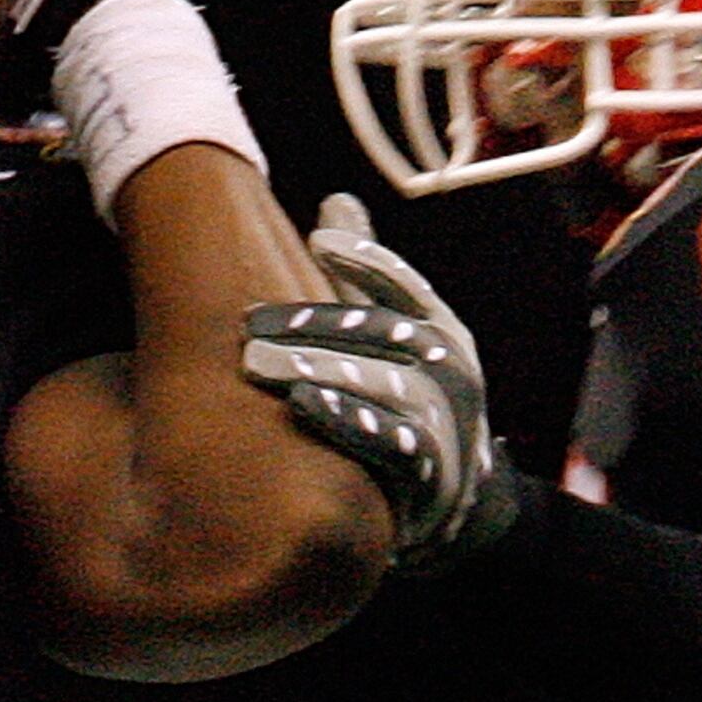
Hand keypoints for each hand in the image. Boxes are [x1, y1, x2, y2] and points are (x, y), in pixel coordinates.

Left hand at [241, 193, 518, 569]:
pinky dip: (348, 423)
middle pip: (386, 335)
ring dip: (322, 370)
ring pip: (387, 386)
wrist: (449, 499)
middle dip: (317, 326)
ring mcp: (446, 421)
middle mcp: (450, 369)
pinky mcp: (431, 473)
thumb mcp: (394, 337)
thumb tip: (335, 201)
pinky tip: (303, 408)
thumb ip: (364, 279)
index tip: (317, 241)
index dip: (367, 260)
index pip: (406, 286)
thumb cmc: (405, 404)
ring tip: (260, 365)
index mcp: (439, 330)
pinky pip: (393, 444)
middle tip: (250, 327)